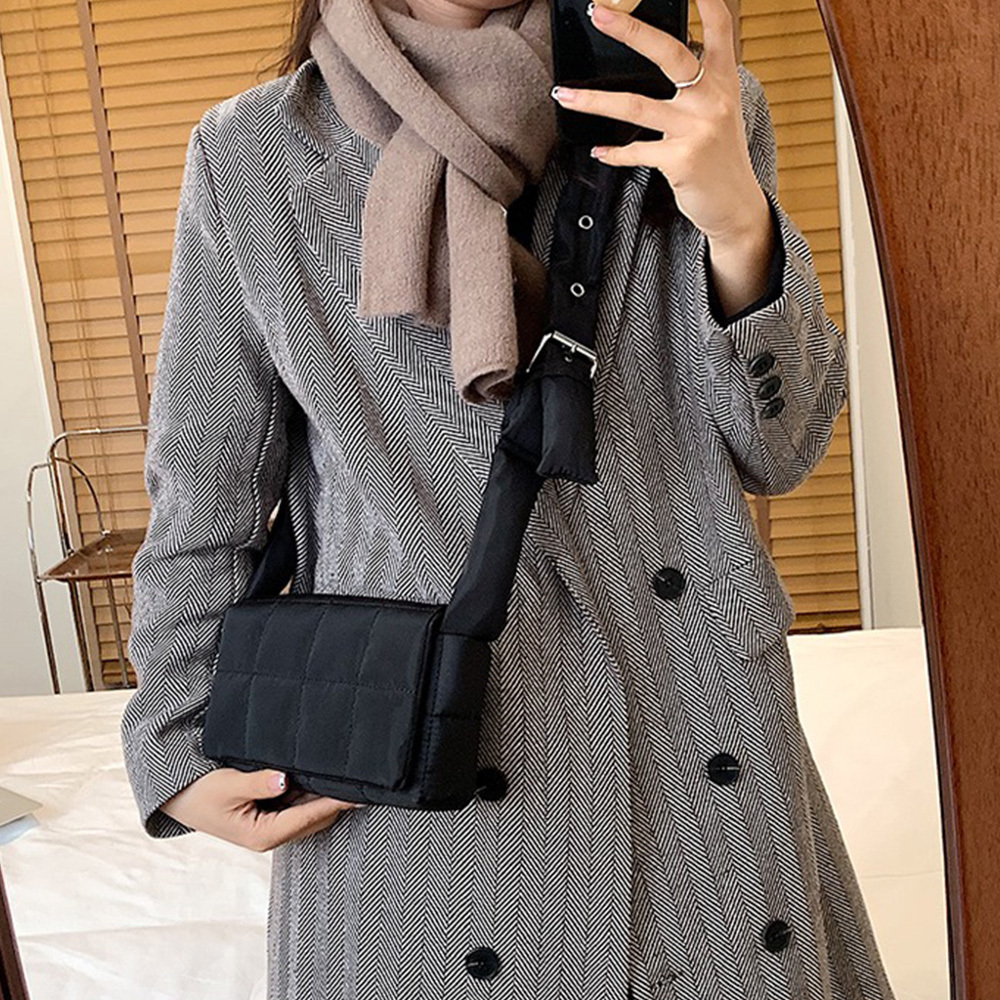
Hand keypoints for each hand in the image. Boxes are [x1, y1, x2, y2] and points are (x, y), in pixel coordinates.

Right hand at [160, 768, 364, 851]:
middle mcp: (271, 835)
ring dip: (325, 796)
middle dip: (336, 801)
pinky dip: (311, 792)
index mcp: (263, 835)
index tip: (359, 793)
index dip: (335, 804)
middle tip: (362, 778)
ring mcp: (270, 826)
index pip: (309, 817)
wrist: (179, 799)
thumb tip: (284, 779)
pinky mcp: (268, 816)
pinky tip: (321, 776)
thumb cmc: (201, 793)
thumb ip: (258, 782)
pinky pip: (297, 806)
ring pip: (308, 812)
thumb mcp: (228, 785)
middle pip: (314, 818)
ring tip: (349, 776)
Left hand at [550, 0, 768, 246]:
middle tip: (597, 13)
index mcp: (724, 79)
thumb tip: (653, 56)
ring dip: (593, 101)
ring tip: (563, 94)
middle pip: (668, 53)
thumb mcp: (718, 110)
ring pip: (635, 106)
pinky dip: (614, 153)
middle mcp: (712, 99)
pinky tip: (599, 151)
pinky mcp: (680, 160)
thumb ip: (696, 83)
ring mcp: (696, 129)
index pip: (718, 25)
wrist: (734, 204)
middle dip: (630, 29)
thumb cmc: (719, 155)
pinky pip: (636, 151)